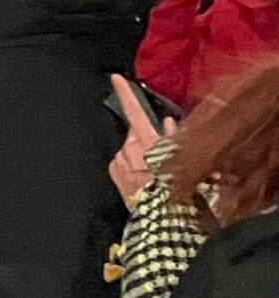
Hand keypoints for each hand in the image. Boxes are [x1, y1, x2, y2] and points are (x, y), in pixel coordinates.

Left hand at [109, 74, 179, 203]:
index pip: (134, 111)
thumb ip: (174, 138)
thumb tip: (168, 123)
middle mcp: (128, 148)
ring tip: (154, 174)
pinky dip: (132, 167)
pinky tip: (143, 179)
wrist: (161, 219)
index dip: (125, 93)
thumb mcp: (182, 160)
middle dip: (146, 140)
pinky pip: (123, 163)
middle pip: (136, 134)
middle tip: (159, 157)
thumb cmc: (177, 189)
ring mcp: (119, 161)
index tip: (116, 78)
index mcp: (146, 141)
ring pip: (130, 150)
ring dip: (140, 156)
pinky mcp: (114, 172)